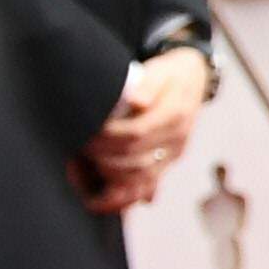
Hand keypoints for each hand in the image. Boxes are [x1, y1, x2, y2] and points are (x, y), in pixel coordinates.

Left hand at [79, 45, 209, 210]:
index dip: (105, 137)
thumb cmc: (169, 74)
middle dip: (100, 158)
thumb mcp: (161, 70)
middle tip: (75, 148)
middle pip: (133, 160)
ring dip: (105, 177)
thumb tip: (137, 100)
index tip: (83, 131)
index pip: (135, 134)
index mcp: (175, 116)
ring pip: (138, 179)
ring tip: (79, 166)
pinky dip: (120, 196)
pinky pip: (144, 188)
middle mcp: (176, 140)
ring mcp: (172, 155)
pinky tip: (97, 197)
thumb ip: (149, 84)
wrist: (194, 81)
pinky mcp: (166, 165)